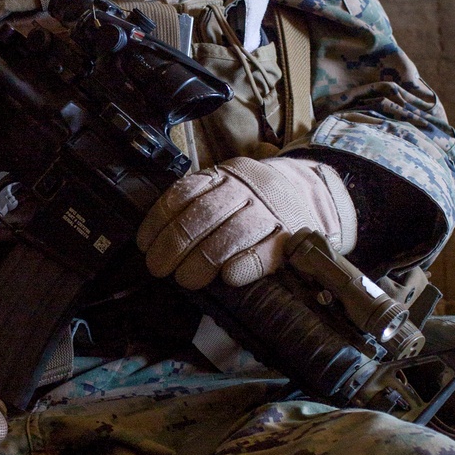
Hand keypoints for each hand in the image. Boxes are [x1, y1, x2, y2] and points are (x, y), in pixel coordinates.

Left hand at [137, 155, 356, 289]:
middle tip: (158, 267)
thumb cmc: (253, 200)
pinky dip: (244, 265)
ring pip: (232, 233)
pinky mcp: (289, 238)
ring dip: (204, 260)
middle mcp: (246, 190)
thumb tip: (155, 239)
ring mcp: (269, 212)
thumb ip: (196, 204)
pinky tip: (228, 278)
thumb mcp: (225, 188)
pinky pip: (265, 252)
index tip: (145, 243)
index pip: (184, 193)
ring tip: (186, 279)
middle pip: (205, 214)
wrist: (309, 194)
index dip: (160, 220)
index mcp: (224, 175)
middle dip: (176, 243)